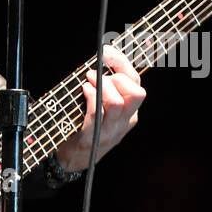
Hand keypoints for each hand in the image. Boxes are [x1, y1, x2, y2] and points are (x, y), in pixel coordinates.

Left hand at [56, 44, 145, 172]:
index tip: (107, 52)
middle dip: (117, 76)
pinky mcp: (93, 138)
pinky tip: (84, 90)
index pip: (136, 84)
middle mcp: (124, 122)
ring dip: (101, 86)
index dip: (122, 64)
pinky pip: (96, 114)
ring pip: (117, 103)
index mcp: (130, 113)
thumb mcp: (104, 109)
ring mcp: (110, 132)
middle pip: (136, 93)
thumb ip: (107, 88)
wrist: (75, 159)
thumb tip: (102, 59)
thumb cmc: (87, 126)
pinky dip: (91, 97)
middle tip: (97, 73)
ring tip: (89, 80)